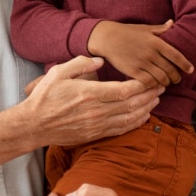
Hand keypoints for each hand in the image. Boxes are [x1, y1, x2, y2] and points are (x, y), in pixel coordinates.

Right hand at [23, 56, 160, 146]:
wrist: (34, 125)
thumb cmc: (45, 97)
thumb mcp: (58, 72)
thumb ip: (80, 64)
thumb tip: (100, 61)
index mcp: (89, 94)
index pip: (124, 90)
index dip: (141, 85)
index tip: (151, 79)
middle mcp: (96, 111)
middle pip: (131, 104)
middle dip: (149, 96)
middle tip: (161, 88)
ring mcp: (96, 125)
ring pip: (129, 118)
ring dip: (146, 109)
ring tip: (156, 101)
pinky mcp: (95, 134)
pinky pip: (121, 130)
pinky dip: (135, 123)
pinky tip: (144, 117)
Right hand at [87, 20, 192, 87]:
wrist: (107, 38)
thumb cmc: (127, 32)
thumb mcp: (145, 28)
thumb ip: (160, 29)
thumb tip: (172, 23)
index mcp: (156, 42)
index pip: (176, 55)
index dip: (185, 64)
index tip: (191, 70)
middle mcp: (151, 53)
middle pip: (170, 70)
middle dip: (176, 77)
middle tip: (177, 79)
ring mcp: (142, 63)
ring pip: (161, 78)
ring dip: (166, 82)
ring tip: (167, 82)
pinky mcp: (133, 71)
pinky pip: (148, 82)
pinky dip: (154, 85)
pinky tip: (154, 84)